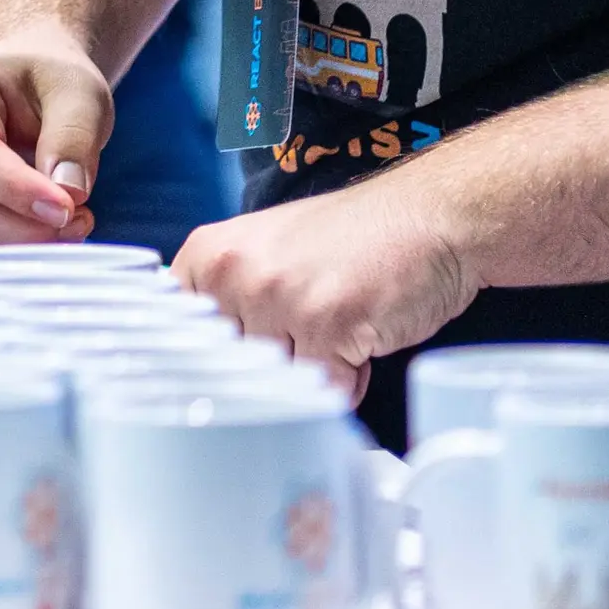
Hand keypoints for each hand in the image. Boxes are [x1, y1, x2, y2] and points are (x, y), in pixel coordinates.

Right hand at [0, 34, 114, 247]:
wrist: (16, 83)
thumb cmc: (43, 80)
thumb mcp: (75, 90)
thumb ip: (73, 136)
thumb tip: (69, 194)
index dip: (19, 191)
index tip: (71, 208)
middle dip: (23, 230)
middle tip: (80, 219)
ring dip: (17, 248)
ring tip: (69, 224)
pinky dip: (5, 257)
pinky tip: (45, 235)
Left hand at [172, 170, 479, 400]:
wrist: (429, 217)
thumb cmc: (353, 240)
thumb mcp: (267, 254)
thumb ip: (228, 303)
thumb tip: (200, 367)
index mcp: (209, 255)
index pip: (179, 337)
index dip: (211, 362)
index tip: (235, 366)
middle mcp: (233, 272)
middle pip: (230, 369)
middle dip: (271, 369)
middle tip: (306, 334)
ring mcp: (278, 298)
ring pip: (277, 382)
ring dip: (312, 374)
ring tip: (339, 329)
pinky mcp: (326, 324)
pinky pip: (324, 390)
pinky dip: (348, 382)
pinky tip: (362, 340)